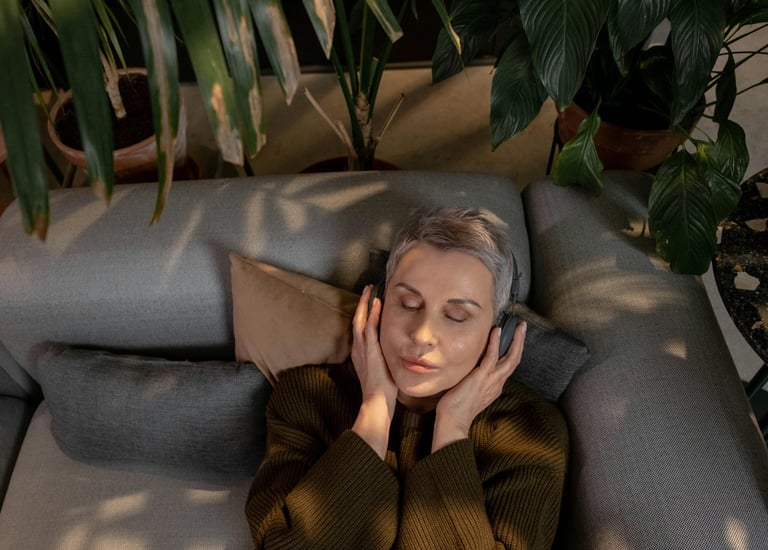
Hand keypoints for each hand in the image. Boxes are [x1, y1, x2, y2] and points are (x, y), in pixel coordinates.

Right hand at [350, 285, 397, 458]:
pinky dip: (372, 315)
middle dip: (363, 303)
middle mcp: (359, 348)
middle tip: (368, 288)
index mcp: (361, 353)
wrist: (376, 402)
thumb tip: (400, 352)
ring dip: (366, 304)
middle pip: (358, 319)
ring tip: (370, 290)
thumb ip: (387, 359)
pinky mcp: (370, 351)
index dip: (365, 313)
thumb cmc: (383, 390)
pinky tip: (376, 303)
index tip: (371, 300)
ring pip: (361, 320)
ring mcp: (363, 349)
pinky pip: (369, 328)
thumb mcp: (384, 370)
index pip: (361, 328)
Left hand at [432, 321, 526, 452]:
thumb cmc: (456, 408)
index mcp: (495, 386)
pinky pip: (492, 357)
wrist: (453, 421)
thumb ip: (474, 379)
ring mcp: (491, 380)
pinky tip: (497, 331)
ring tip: (518, 326)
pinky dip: (496, 343)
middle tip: (522, 326)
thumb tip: (467, 367)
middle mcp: (497, 383)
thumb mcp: (470, 391)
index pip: (507, 366)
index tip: (513, 338)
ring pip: (510, 358)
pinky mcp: (482, 377)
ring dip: (515, 340)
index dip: (512, 351)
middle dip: (520, 342)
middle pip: (515, 360)